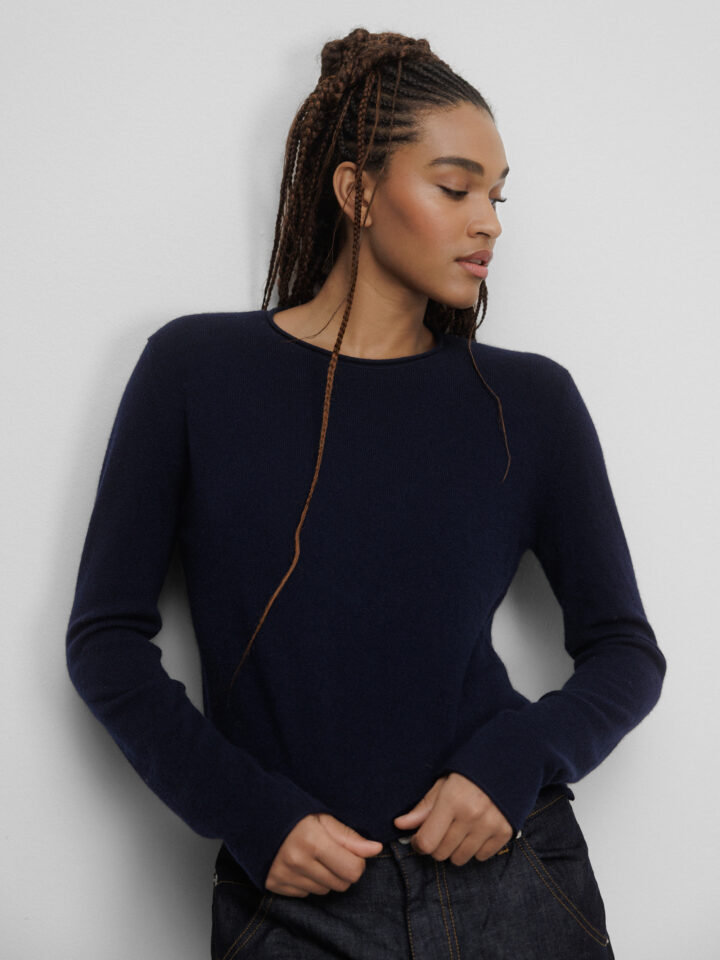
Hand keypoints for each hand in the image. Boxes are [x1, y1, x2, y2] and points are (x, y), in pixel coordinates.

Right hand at [265, 812, 383, 896]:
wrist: (252, 814)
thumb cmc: (291, 811)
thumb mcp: (322, 816)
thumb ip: (349, 837)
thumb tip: (375, 849)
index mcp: (312, 840)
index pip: (353, 870)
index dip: (357, 861)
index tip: (350, 851)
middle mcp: (297, 861)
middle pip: (341, 884)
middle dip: (342, 870)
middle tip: (331, 852)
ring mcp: (283, 875)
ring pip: (323, 891)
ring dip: (324, 877)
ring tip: (312, 856)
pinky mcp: (273, 884)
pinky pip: (304, 894)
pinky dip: (307, 882)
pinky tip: (299, 864)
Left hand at [393, 772, 512, 865]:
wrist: (506, 764)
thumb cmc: (469, 773)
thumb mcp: (442, 784)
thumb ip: (423, 807)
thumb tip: (399, 824)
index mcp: (452, 800)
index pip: (427, 841)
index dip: (418, 844)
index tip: (419, 838)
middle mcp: (471, 815)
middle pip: (441, 853)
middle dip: (436, 846)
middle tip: (440, 831)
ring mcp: (490, 825)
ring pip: (460, 859)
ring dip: (455, 849)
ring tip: (458, 830)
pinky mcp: (505, 832)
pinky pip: (481, 857)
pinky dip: (475, 849)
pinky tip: (475, 832)